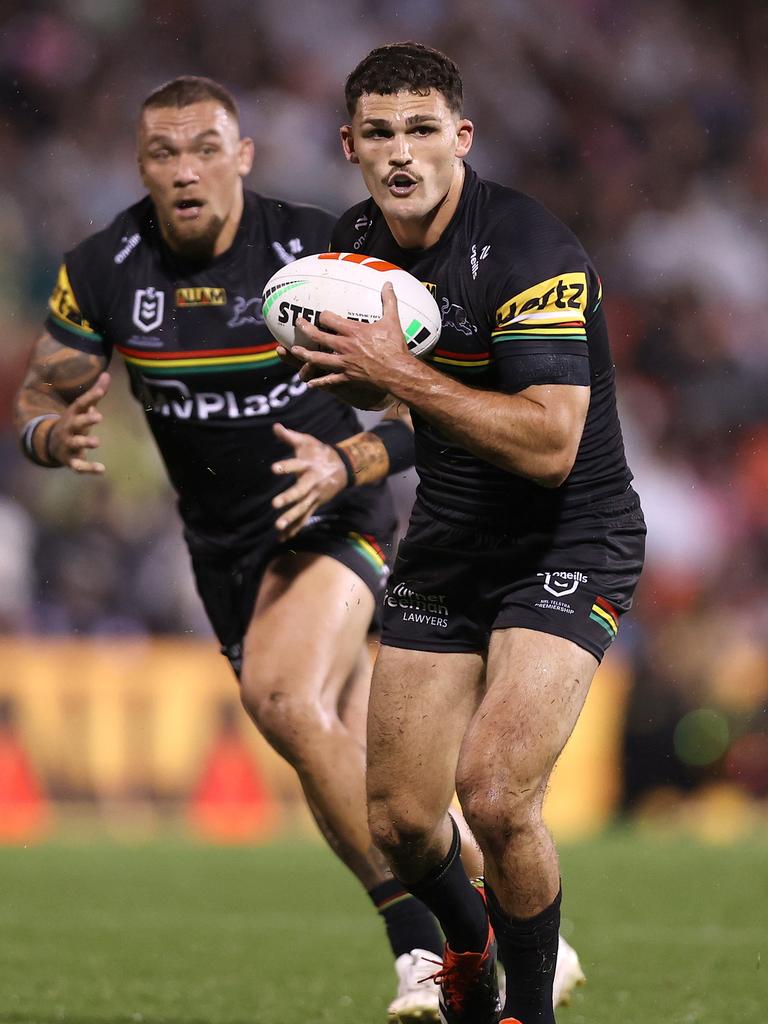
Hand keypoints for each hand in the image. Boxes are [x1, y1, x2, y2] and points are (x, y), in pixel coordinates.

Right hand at [47, 371, 110, 473]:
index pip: (80, 404)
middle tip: (99, 417)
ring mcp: (68, 445)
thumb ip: (95, 393)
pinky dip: (89, 468)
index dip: (90, 397)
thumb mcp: (82, 409)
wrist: (51, 444)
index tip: (100, 392)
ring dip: (85, 443)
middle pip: (76, 423)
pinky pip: (79, 465)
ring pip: (75, 444)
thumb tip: (107, 374)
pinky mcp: (70, 460)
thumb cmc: (74, 423)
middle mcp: (69, 429)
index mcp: (73, 415)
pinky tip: (102, 470)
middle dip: (86, 420)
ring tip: (98, 442)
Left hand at [270, 423, 348, 539]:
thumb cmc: (319, 452)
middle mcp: (312, 482)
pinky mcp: (316, 504)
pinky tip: (284, 538)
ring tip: (278, 527)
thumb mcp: (306, 441)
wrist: (344, 467)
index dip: (285, 466)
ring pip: (303, 508)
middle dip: (288, 498)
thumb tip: (275, 426)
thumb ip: (289, 436)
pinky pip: (305, 517)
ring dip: (291, 518)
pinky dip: (295, 528)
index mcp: (308, 465)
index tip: (273, 468)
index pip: (295, 464)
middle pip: (300, 491)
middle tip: (275, 504)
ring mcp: (315, 495)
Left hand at [291, 282, 409, 392]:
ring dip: (304, 354)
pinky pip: (329, 380)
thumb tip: (389, 284)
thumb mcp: (392, 322)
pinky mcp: (347, 377)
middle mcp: (344, 346)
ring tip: (295, 350)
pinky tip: (310, 383)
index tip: (322, 316)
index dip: (323, 316)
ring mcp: (344, 363)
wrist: (397, 372)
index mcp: (353, 331)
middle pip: (318, 336)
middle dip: (306, 329)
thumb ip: (389, 302)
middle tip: (298, 324)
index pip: (329, 320)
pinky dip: (319, 382)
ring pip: (317, 359)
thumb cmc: (395, 347)